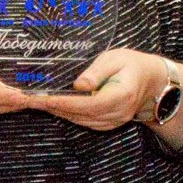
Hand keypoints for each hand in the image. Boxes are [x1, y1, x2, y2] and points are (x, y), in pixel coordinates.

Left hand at [33, 48, 165, 131]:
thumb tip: (78, 85)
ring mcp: (114, 121)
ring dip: (59, 112)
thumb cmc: (133, 64)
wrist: (152, 81)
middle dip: (54, 107)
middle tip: (30, 100)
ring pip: (81, 120)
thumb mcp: (116, 58)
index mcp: (122, 95)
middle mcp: (118, 113)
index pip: (88, 104)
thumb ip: (97, 72)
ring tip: (38, 102)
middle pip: (81, 115)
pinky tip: (55, 106)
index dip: (64, 103)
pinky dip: (69, 115)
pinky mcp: (108, 124)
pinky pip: (85, 122)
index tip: (43, 99)